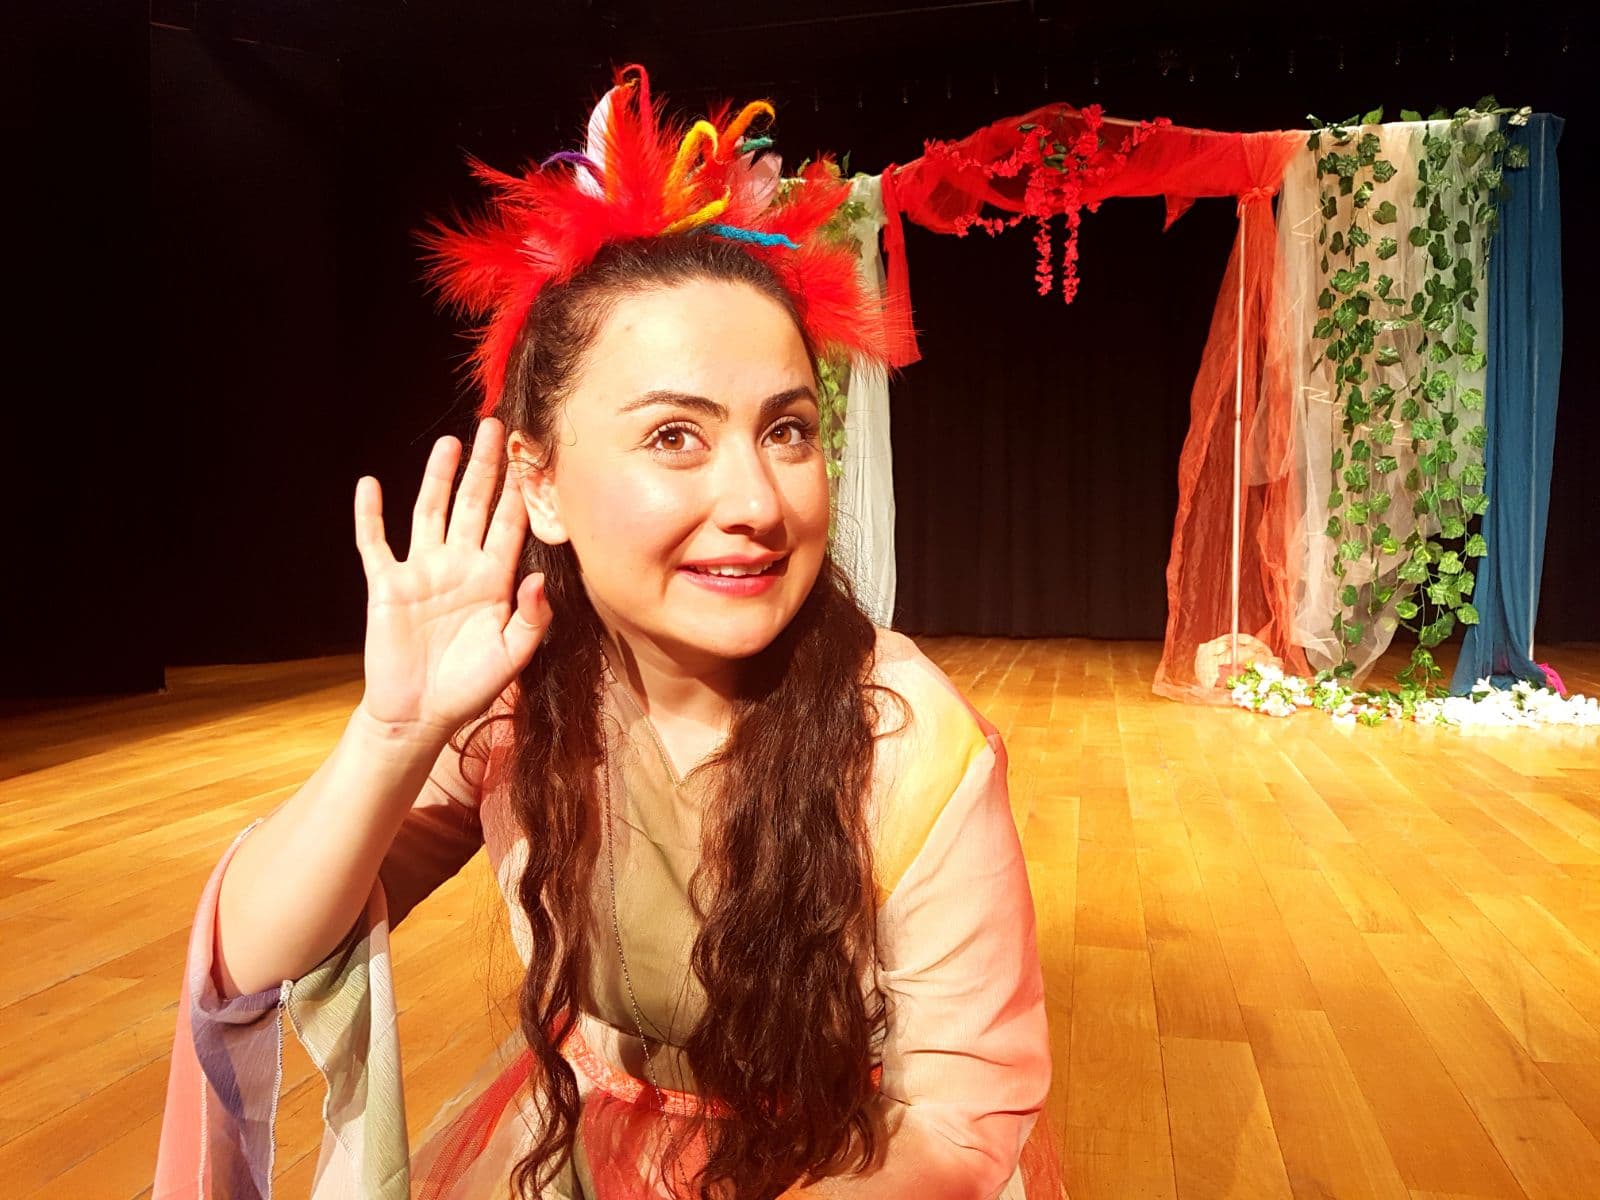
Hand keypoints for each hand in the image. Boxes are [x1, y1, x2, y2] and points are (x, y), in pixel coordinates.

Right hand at [353, 417, 550, 742]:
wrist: (420, 715)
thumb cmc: (472, 687)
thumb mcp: (512, 656)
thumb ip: (532, 620)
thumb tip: (539, 580)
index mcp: (494, 579)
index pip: (510, 525)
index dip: (520, 491)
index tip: (531, 455)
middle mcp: (459, 566)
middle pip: (474, 505)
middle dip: (485, 468)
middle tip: (496, 428)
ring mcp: (422, 571)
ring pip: (430, 512)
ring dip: (439, 477)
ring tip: (452, 443)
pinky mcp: (386, 584)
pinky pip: (374, 543)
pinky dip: (369, 515)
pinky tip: (370, 485)